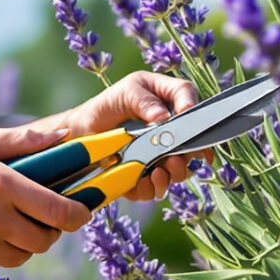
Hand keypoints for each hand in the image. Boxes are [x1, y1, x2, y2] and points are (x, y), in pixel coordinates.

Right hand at [0, 123, 94, 277]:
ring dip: (22, 244)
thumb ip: (23, 140)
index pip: (59, 211)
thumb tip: (65, 137)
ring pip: (21, 258)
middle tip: (41, 219)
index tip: (80, 213)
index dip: (77, 215)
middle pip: (44, 241)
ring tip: (6, 224)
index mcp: (1, 185)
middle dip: (49, 232)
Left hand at [51, 71, 210, 202]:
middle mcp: (172, 132)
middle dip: (187, 154)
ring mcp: (162, 155)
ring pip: (179, 171)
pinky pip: (155, 188)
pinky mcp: (147, 176)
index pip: (190, 102)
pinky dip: (152, 187)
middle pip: (192, 145)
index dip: (193, 110)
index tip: (186, 115)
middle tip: (175, 156)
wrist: (86, 127)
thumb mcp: (127, 91)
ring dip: (174, 173)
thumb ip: (144, 101)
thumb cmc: (111, 103)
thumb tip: (162, 116)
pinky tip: (144, 179)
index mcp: (170, 102)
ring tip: (160, 170)